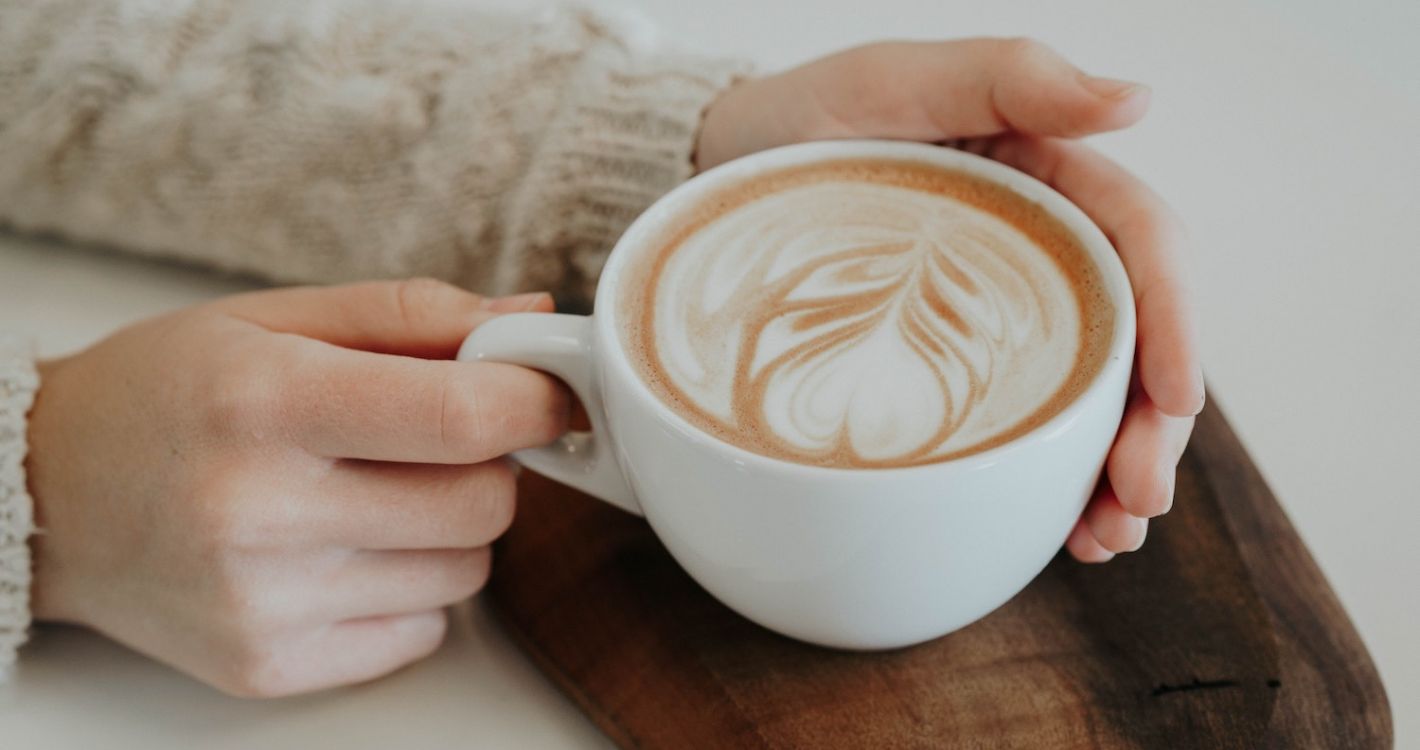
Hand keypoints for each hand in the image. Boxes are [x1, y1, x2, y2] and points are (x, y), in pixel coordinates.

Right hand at [26, 280, 569, 695]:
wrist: (47, 497)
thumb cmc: (166, 394)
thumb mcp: (273, 319)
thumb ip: (410, 315)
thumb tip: (532, 316)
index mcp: (266, 402)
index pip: (462, 415)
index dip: (535, 400)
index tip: (548, 392)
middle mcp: (259, 511)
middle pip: (484, 503)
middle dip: (489, 464)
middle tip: (435, 441)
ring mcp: (263, 602)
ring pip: (466, 573)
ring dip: (450, 529)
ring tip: (374, 495)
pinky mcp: (267, 666)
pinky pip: (422, 631)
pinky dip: (411, 591)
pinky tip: (346, 552)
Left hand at [698, 39, 1203, 560]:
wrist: (721, 174)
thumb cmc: (803, 121)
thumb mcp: (893, 81)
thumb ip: (1008, 76)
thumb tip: (1136, 99)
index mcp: (1047, 182)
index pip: (1142, 246)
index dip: (1175, 322)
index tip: (1175, 400)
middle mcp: (1039, 255)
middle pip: (1130, 340)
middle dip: (1152, 426)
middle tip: (1138, 502)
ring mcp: (1000, 318)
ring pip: (1088, 396)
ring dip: (1112, 471)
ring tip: (1107, 539)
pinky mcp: (955, 366)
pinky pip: (1020, 424)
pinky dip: (1050, 479)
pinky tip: (1061, 527)